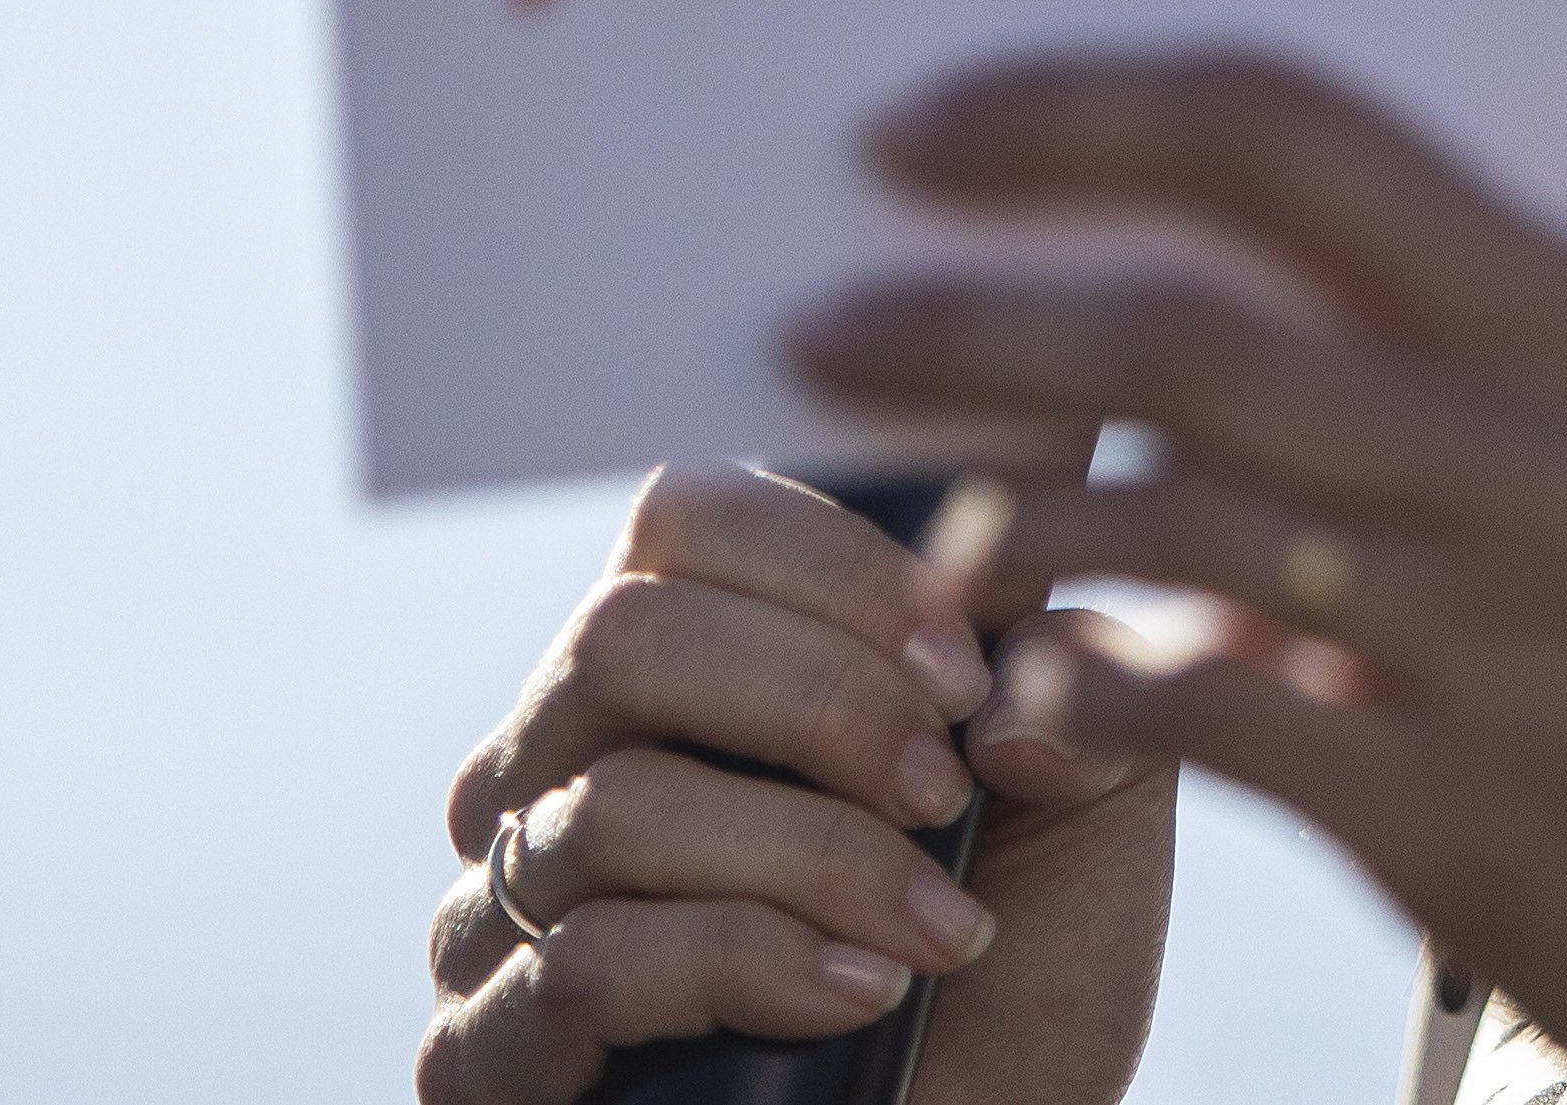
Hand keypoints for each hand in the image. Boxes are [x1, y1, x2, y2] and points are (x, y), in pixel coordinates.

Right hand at [419, 460, 1174, 1102]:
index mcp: (674, 666)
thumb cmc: (1010, 972)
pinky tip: (856, 997)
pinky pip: (581, 965)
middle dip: (820, 702)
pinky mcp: (481, 1053)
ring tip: (938, 930)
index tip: (966, 665)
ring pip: (616, 806)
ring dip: (814, 859)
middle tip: (948, 793)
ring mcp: (498, 908)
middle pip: (624, 634)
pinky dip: (746, 965)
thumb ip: (1081, 679)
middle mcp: (554, 762)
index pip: (684, 515)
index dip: (834, 566)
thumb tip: (1019, 663)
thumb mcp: (1085, 805)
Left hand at [786, 52, 1566, 1104]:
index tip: (911, 127)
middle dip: (965, 314)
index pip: (1289, 134)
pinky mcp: (1470, 816)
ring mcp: (1516, 636)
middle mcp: (1554, 450)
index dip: (1072, 112)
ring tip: (929, 540)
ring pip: (1172, 521)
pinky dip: (1082, 693)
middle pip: (1190, 324)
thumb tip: (1114, 285)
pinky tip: (1030, 694)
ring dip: (1001, 521)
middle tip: (817, 322)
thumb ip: (1397, 352)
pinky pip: (1205, 720)